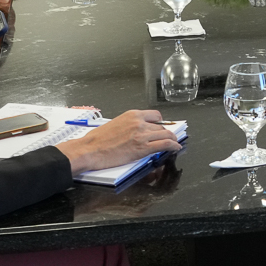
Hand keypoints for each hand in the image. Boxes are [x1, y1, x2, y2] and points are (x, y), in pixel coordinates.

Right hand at [55, 110, 180, 173]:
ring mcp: (142, 135)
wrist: (90, 150)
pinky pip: (165, 144)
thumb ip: (130, 125)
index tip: (162, 127)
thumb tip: (138, 131)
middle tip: (167, 138)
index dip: (160, 123)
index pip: (155, 116)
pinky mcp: (143, 148)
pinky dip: (173, 145)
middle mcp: (139, 122)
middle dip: (165, 133)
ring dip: (171, 140)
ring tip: (174, 143)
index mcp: (132, 115)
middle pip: (161, 127)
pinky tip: (176, 147)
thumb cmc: (97, 140)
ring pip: (166, 134)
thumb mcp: (116, 124)